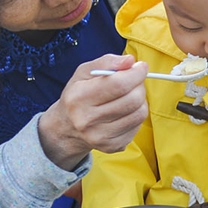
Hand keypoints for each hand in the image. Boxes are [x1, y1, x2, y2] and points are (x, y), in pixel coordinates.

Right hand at [38, 54, 148, 170]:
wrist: (66, 128)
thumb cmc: (78, 94)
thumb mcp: (84, 72)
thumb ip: (107, 62)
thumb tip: (131, 61)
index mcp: (78, 98)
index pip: (119, 84)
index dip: (136, 73)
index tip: (141, 67)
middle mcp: (87, 120)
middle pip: (133, 99)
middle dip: (139, 86)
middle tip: (133, 82)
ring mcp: (100, 137)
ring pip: (140, 113)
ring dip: (140, 100)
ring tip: (127, 96)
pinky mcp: (113, 146)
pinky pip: (138, 125)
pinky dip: (136, 115)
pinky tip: (124, 111)